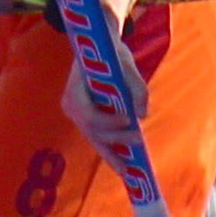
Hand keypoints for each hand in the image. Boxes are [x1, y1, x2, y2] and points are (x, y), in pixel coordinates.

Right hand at [61, 14, 147, 172]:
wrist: (97, 47)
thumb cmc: (110, 52)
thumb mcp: (125, 62)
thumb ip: (136, 86)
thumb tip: (144, 114)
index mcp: (74, 92)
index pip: (90, 116)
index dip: (109, 122)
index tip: (129, 120)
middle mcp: (72, 107)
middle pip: (92, 133)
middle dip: (114, 143)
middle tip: (138, 145)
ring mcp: (77, 115)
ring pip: (94, 139)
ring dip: (112, 154)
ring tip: (130, 170)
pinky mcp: (86, 120)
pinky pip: (98, 138)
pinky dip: (111, 150)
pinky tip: (124, 164)